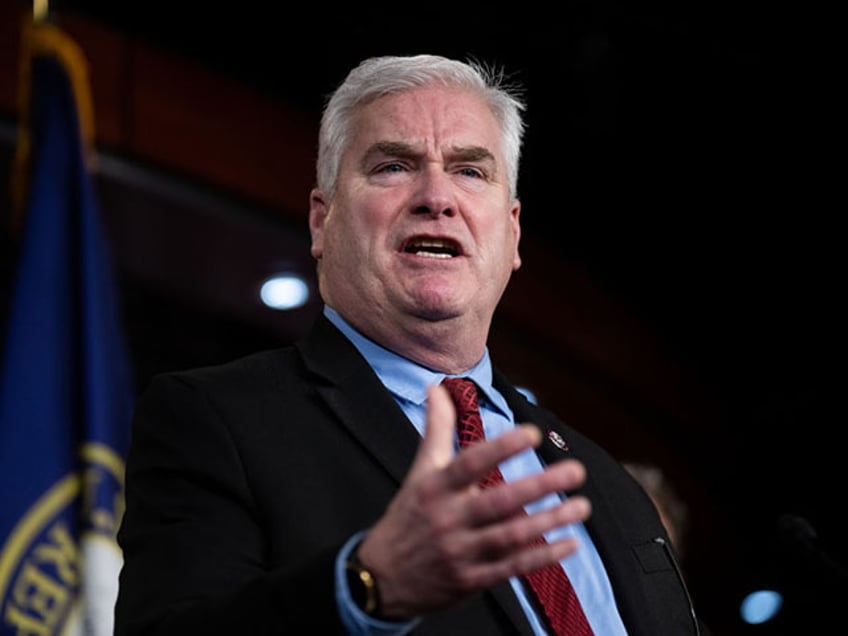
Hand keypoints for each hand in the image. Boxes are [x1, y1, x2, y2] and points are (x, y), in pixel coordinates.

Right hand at [356, 383, 590, 618]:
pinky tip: (570, 542)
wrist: (382, 577)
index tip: (533, 434)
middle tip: (575, 470)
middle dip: (538, 486)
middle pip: (498, 501)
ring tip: (581, 506)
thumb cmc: (409, 515)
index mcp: (436, 487)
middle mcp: (449, 518)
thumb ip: (435, 429)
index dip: (501, 449)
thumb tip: (436, 387)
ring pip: (511, 536)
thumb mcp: (419, 471)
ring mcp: (461, 551)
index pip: (469, 464)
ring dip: (549, 521)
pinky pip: (512, 567)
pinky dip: (543, 556)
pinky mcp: (472, 579)